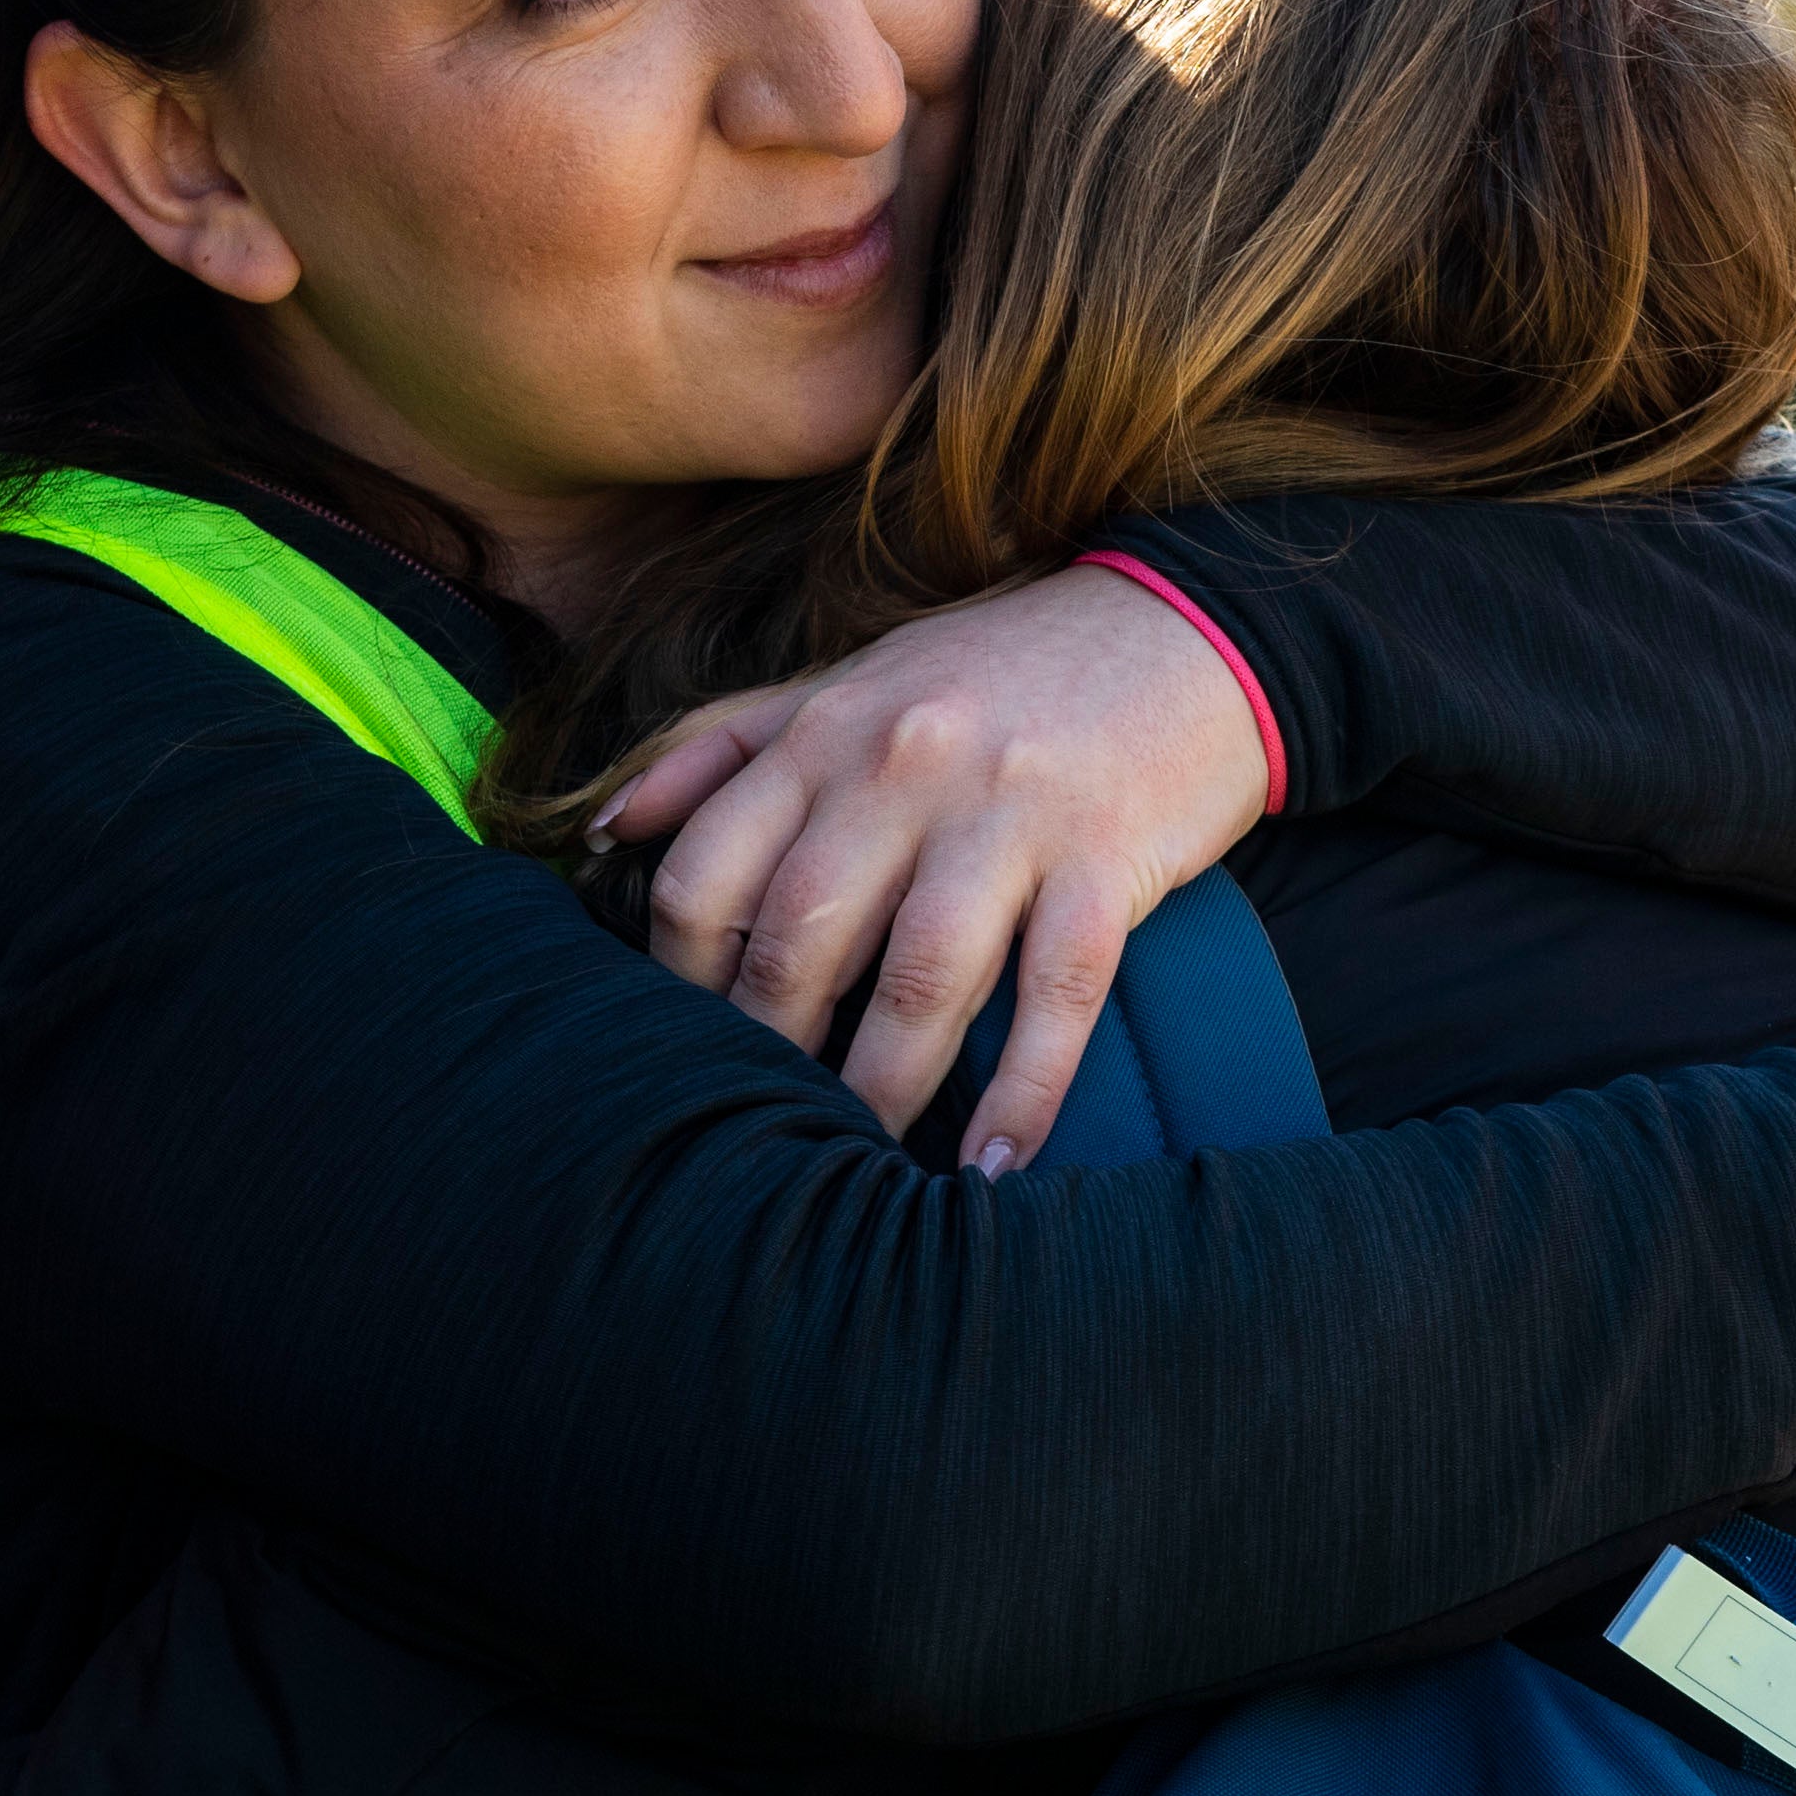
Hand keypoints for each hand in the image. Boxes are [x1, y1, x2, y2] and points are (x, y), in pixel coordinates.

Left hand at [596, 563, 1271, 1169]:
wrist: (1188, 627)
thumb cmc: (1001, 673)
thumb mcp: (850, 683)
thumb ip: (724, 745)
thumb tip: (607, 830)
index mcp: (826, 731)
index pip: (704, 877)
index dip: (681, 981)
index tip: (690, 1046)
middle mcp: (903, 766)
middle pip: (798, 940)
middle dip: (770, 1052)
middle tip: (766, 1127)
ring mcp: (1009, 813)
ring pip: (920, 981)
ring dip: (882, 1090)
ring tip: (861, 1161)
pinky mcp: (1107, 858)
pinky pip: (1055, 998)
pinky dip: (1023, 1095)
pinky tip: (990, 1168)